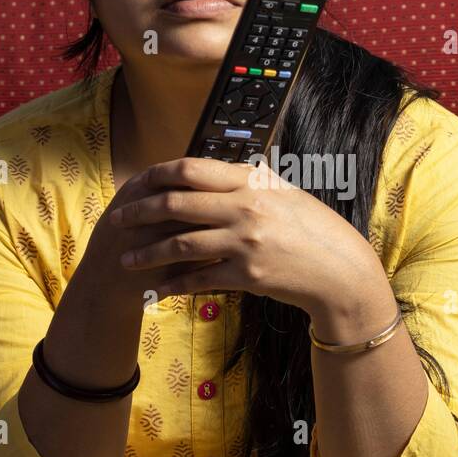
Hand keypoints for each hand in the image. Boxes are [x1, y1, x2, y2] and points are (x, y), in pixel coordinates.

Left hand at [107, 155, 382, 313]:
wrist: (340, 270)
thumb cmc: (312, 229)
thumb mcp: (282, 192)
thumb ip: (245, 182)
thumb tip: (208, 171)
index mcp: (251, 181)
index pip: (190, 169)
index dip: (155, 175)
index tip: (137, 184)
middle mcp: (244, 207)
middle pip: (175, 204)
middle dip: (139, 212)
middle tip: (117, 220)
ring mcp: (245, 242)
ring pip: (180, 243)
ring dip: (146, 253)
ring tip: (126, 259)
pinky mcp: (247, 275)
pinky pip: (199, 278)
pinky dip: (174, 283)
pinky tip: (157, 287)